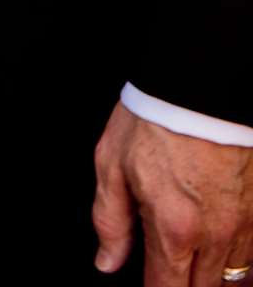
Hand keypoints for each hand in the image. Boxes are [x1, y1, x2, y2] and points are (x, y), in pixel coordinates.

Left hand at [94, 102, 252, 282]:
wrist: (202, 80)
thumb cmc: (156, 117)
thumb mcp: (112, 163)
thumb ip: (110, 220)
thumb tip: (108, 261)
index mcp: (174, 228)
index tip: (150, 286)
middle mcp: (215, 235)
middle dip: (184, 285)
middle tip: (169, 269)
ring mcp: (246, 224)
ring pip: (235, 277)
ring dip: (213, 275)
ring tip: (194, 259)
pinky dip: (239, 257)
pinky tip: (220, 243)